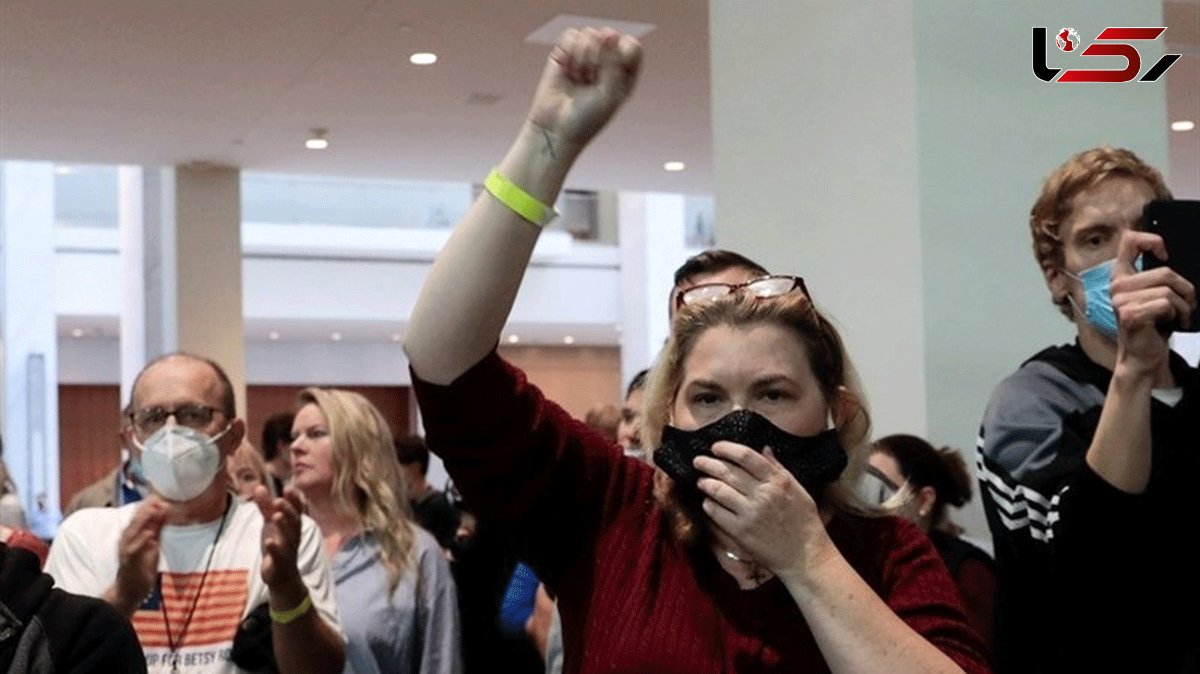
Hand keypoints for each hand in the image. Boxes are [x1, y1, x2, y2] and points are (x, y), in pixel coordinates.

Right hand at [113, 496, 165, 609]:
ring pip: (132, 533)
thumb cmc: (141, 567)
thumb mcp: (153, 544)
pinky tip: (150, 534)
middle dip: (145, 509)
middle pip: (134, 522)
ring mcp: (126, 552)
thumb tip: (165, 510)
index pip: (139, 517)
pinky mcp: (128, 563)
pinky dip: (141, 541)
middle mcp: (126, 541)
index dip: (147, 506)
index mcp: (132, 536)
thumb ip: (157, 528)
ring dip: (142, 520)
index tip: (157, 494)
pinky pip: (133, 551)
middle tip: (156, 497)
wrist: (129, 592)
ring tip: (153, 509)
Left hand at [253, 485, 302, 587]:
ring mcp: (288, 550)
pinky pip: (279, 556)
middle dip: (289, 510)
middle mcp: (294, 537)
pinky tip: (269, 541)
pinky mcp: (280, 564)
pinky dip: (275, 549)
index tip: (288, 488)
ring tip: (276, 515)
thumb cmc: (278, 546)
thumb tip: (259, 486)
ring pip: (289, 537)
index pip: (298, 510)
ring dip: (284, 526)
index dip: (295, 500)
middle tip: (278, 500)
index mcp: (293, 526)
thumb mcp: (270, 524)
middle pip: (295, 522)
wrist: (281, 576)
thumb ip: (265, 506)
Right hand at [526, 27, 641, 150]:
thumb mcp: (609, 94)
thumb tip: (609, 33)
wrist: (555, 129)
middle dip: (597, 60)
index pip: (631, 46)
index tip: (610, 75)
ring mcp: (587, 54)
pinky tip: (567, 71)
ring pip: (589, 35)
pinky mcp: (566, 51)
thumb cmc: (587, 119)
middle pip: (609, 38)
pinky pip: (571, 35)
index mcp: (626, 72)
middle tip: (590, 83)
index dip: (619, 56)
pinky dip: (568, 53)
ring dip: (581, 59)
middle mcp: (608, 60)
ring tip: (578, 80)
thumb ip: (613, 62)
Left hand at [695, 442, 836, 581]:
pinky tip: (707, 502)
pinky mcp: (740, 532)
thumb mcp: (799, 490)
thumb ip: (779, 469)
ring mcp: (750, 513)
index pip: (746, 456)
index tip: (716, 447)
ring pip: (719, 490)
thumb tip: (764, 449)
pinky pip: (717, 513)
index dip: (727, 448)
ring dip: (706, 483)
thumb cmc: (804, 522)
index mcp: (778, 481)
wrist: (804, 556)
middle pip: (728, 472)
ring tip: (701, 481)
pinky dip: (709, 504)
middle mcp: (763, 494)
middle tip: (698, 461)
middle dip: (709, 463)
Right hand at [1110, 230, 1195, 376]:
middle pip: (1165, 272)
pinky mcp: (1130, 315)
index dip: (1152, 241)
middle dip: (1184, 290)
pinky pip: (1166, 304)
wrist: (1143, 357)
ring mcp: (1121, 301)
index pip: (1130, 241)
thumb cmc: (1151, 326)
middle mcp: (1117, 286)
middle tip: (1183, 305)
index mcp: (1121, 277)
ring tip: (1176, 318)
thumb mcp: (1152, 295)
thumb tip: (1168, 258)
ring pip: (1168, 291)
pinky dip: (1176, 316)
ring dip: (1182, 307)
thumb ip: (1155, 276)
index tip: (1164, 255)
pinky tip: (1169, 325)